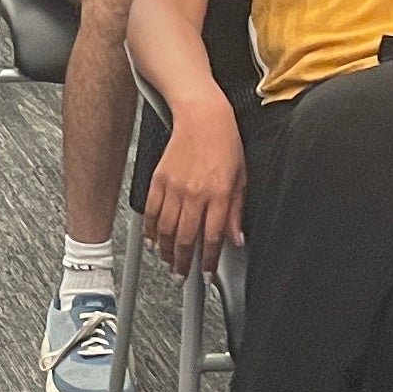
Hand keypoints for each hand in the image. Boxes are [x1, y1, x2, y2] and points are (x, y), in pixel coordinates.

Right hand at [141, 91, 244, 274]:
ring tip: (169, 262)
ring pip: (167, 229)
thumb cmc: (224, 143)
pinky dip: (151, 229)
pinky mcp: (159, 179)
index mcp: (218, 195)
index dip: (209, 261)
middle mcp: (195, 194)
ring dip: (167, 250)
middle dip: (184, 263)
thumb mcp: (241, 179)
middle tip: (182, 275)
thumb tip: (236, 237)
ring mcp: (174, 187)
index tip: (206, 273)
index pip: (213, 237)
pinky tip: (153, 240)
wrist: (202, 117)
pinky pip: (152, 211)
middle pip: (186, 238)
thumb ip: (236, 212)